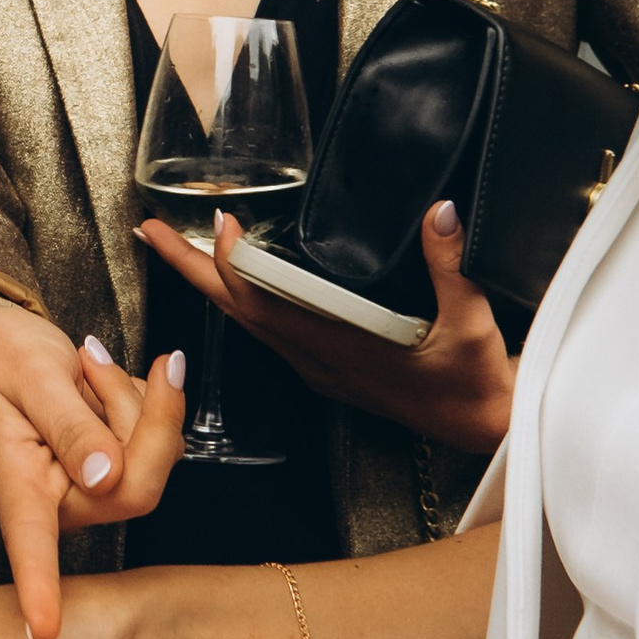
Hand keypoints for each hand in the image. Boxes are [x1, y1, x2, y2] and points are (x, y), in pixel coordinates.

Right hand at [0, 300, 186, 638]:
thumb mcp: (28, 374)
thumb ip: (69, 424)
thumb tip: (105, 478)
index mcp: (17, 481)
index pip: (30, 539)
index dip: (39, 585)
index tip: (45, 630)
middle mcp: (56, 497)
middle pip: (131, 489)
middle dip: (137, 415)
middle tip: (93, 359)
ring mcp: (88, 488)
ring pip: (149, 460)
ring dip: (133, 399)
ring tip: (85, 365)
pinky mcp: (113, 471)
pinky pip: (157, 440)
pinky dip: (142, 398)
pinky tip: (102, 380)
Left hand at [137, 201, 513, 454]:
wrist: (486, 427)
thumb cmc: (477, 383)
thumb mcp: (472, 321)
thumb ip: (451, 263)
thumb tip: (440, 212)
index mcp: (341, 348)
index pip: (267, 303)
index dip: (235, 263)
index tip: (220, 222)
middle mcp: (318, 360)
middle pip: (238, 310)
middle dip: (191, 268)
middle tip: (152, 232)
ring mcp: (320, 366)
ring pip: (248, 321)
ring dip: (211, 283)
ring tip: (181, 247)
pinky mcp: (329, 368)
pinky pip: (270, 331)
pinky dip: (244, 300)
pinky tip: (239, 283)